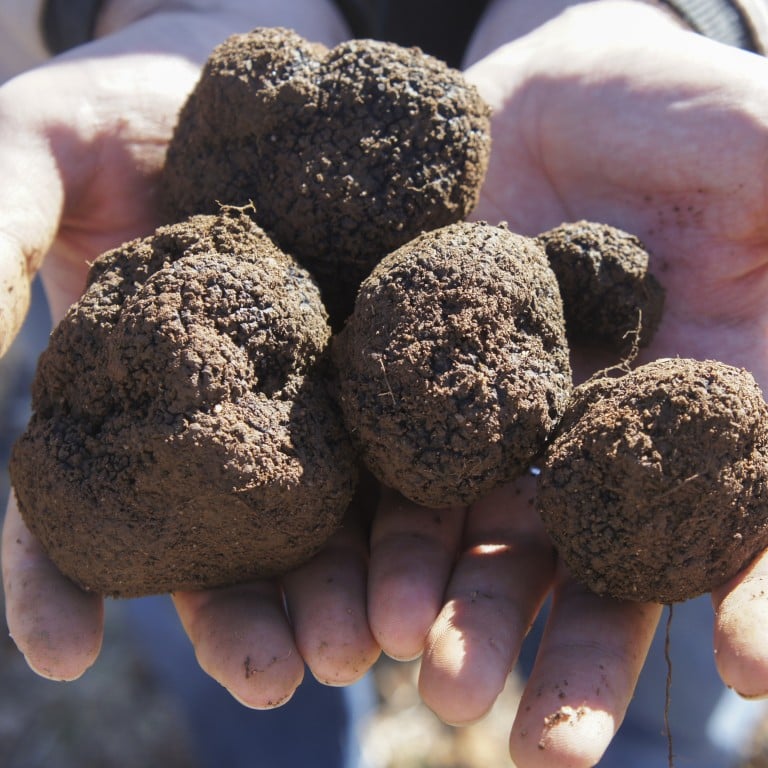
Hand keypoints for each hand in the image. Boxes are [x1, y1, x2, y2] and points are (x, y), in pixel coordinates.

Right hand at [1, 1, 382, 707]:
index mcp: (116, 397)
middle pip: (215, 544)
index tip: (65, 653)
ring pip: (315, 521)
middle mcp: (210, 418)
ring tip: (358, 651)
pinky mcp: (378, 369)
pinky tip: (429, 562)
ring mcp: (300, 398)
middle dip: (238, 618)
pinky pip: (397, 451)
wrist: (250, 64)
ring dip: (332, 594)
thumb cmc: (124, 102)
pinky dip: (409, 515)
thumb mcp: (33, 155)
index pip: (70, 513)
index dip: (55, 584)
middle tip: (272, 677)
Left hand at [368, 2, 767, 765]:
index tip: (751, 674)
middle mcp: (606, 444)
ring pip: (493, 550)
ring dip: (469, 623)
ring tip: (440, 685)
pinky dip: (390, 550)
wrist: (548, 100)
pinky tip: (368, 603)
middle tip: (547, 745)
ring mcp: (512, 433)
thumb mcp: (756, 146)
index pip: (740, 522)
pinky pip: (405, 488)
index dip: (757, 594)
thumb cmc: (669, 112)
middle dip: (579, 658)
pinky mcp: (424, 404)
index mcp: (707, 405)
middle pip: (602, 571)